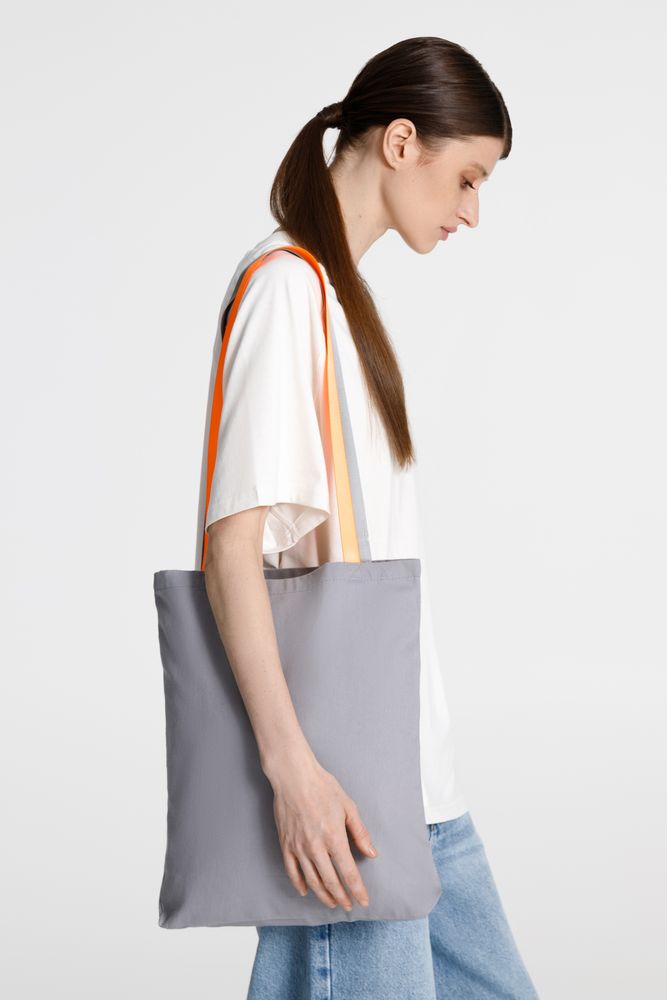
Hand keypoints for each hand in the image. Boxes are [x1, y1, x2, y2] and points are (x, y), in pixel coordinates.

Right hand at [268, 753, 377, 909]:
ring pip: (312, 881)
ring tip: (331, 902)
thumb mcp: (348, 807)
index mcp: (334, 838)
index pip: (348, 873)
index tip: (363, 901)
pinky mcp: (285, 844)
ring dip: (323, 895)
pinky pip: (292, 871)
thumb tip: (371, 853)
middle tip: (348, 905)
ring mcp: (298, 847)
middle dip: (341, 897)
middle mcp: (316, 847)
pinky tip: (306, 890)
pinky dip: (299, 884)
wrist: (293, 777)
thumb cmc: (323, 787)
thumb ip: (360, 833)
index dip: (357, 890)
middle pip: (330, 882)